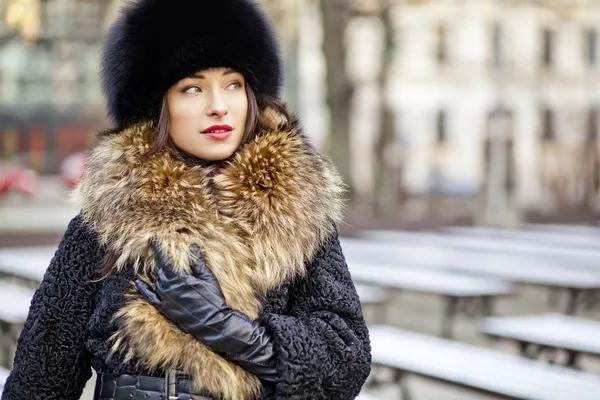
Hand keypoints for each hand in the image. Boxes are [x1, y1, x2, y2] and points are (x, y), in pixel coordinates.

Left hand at [136, 242, 277, 382]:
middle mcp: (169, 288)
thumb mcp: (208, 278)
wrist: (212, 323)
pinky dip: (144, 289)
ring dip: (156, 271)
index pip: (165, 260)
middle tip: (158, 250)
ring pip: (156, 281)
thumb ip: (198, 261)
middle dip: (159, 259)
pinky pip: (150, 297)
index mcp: (180, 278)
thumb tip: (192, 246)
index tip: (153, 240)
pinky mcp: (164, 308)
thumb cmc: (212, 299)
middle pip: (160, 270)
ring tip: (159, 264)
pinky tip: (139, 282)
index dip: (158, 249)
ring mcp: (165, 299)